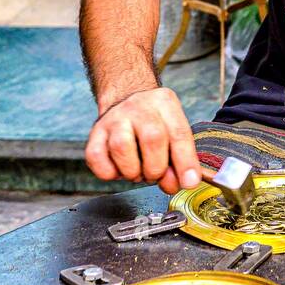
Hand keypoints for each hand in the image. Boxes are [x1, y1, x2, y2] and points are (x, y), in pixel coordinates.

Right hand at [84, 87, 200, 193]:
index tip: (189, 182)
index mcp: (164, 103)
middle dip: (156, 168)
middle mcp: (138, 106)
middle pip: (152, 138)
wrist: (124, 100)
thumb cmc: (154, 123)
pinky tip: (119, 168)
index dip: (185, 162)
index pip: (179, 134)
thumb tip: (176, 184)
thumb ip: (179, 159)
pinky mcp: (95, 133)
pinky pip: (97, 158)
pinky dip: (109, 172)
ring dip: (132, 171)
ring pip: (121, 147)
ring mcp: (114, 118)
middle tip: (155, 174)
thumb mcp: (173, 132)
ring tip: (137, 170)